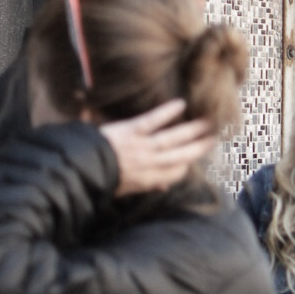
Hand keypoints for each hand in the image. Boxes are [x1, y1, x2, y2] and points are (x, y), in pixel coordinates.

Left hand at [99, 98, 216, 196]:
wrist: (80, 169)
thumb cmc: (101, 180)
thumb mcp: (125, 189)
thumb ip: (146, 185)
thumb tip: (163, 187)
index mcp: (149, 179)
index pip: (177, 173)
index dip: (188, 165)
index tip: (194, 157)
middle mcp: (151, 164)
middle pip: (183, 155)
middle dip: (200, 146)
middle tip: (214, 137)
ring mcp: (142, 147)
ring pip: (173, 138)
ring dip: (192, 130)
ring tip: (206, 122)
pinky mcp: (131, 132)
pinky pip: (153, 121)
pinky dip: (167, 112)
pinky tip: (181, 104)